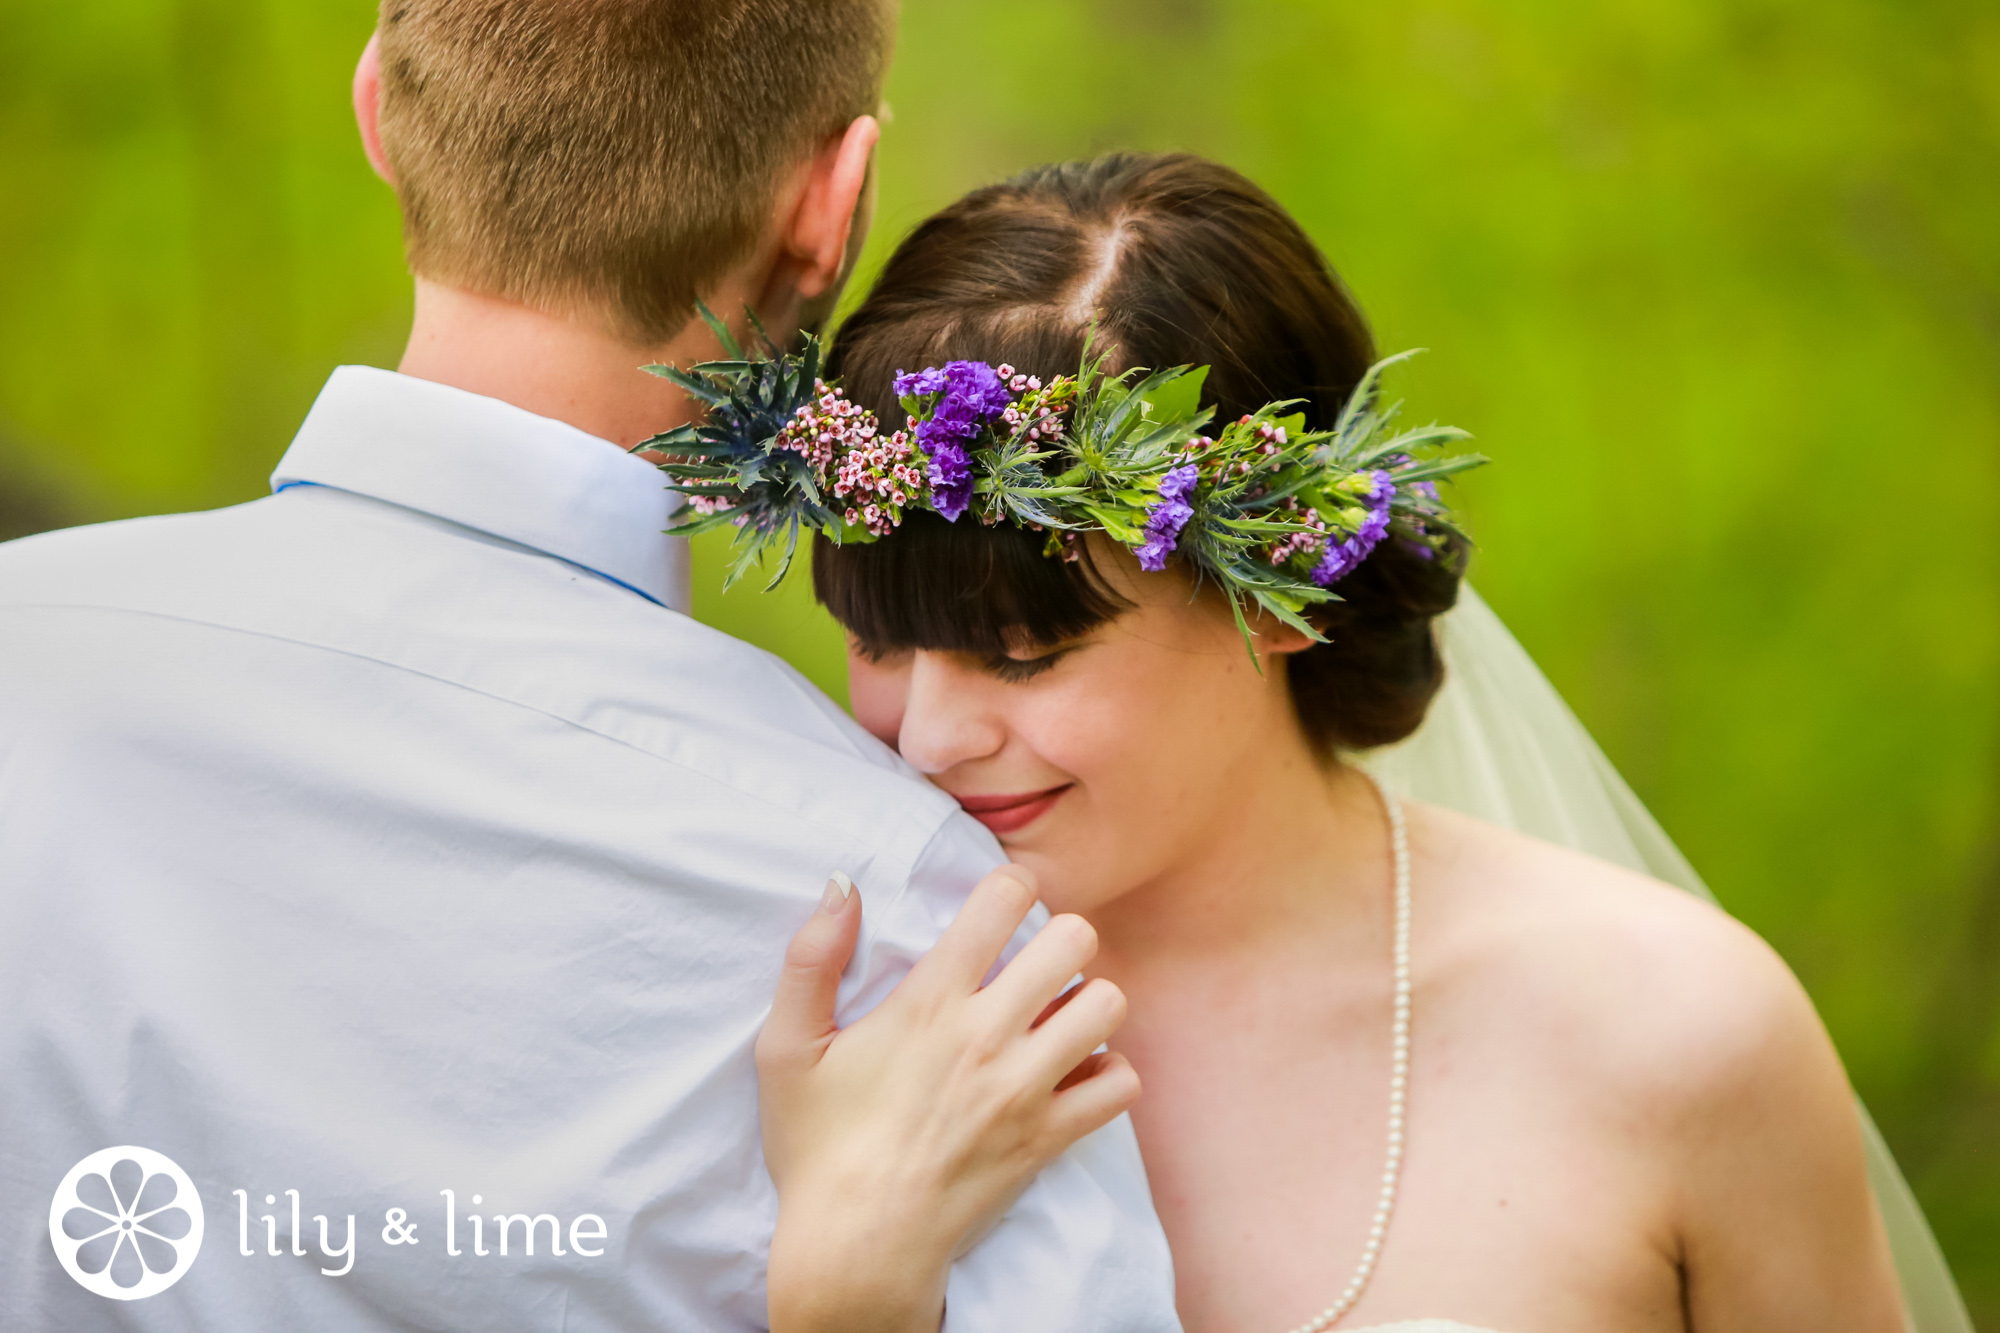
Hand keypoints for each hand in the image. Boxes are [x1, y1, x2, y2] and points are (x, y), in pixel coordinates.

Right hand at [756, 866, 1139, 1332]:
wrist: (857, 1244)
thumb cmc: (818, 1144)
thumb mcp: (786, 1047)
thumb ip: (810, 959)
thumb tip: (843, 886)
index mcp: (929, 1002)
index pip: (1003, 899)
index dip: (1009, 886)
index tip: (1000, 904)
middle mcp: (987, 1036)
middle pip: (1073, 940)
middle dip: (1060, 936)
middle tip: (1036, 959)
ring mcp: (1025, 1089)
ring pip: (1107, 1005)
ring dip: (1088, 1000)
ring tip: (1059, 1013)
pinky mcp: (1050, 1138)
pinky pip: (1120, 1085)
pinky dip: (1107, 1073)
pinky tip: (1074, 1073)